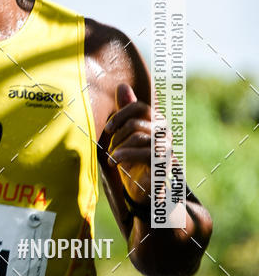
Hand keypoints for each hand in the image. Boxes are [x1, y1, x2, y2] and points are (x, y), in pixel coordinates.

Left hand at [104, 83, 166, 202]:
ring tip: (112, 158)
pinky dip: (125, 155)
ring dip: (119, 147)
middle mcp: (165, 131)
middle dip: (118, 135)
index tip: (108, 128)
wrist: (141, 190)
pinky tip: (115, 161)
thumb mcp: (123, 135)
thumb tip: (122, 85)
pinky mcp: (164, 163)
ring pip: (139, 136)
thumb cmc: (131, 159)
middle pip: (136, 122)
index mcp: (156, 121)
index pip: (139, 106)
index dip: (120, 114)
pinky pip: (145, 152)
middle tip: (110, 148)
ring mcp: (167, 147)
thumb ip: (124, 112)